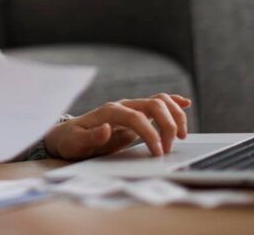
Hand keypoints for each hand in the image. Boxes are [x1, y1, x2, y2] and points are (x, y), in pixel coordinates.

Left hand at [43, 93, 191, 160]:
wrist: (67, 135)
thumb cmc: (71, 140)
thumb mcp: (75, 143)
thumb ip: (91, 137)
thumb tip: (107, 128)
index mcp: (109, 111)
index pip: (137, 117)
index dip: (151, 133)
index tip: (158, 152)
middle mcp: (123, 106)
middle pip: (154, 105)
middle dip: (168, 124)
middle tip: (170, 148)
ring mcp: (131, 108)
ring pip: (160, 101)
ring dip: (175, 115)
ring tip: (181, 135)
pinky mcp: (137, 114)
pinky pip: (158, 103)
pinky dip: (173, 103)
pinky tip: (185, 104)